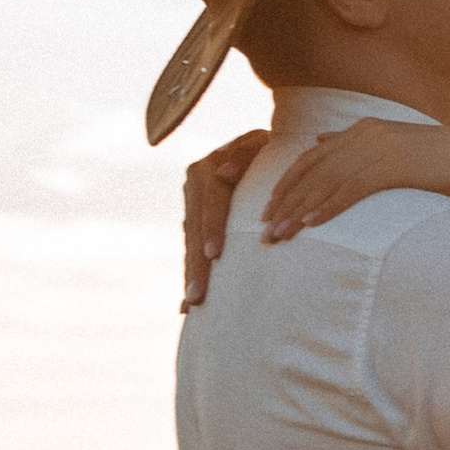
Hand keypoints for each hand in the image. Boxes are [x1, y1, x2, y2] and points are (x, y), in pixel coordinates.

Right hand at [182, 132, 270, 307]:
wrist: (251, 147)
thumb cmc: (263, 147)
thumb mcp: (256, 144)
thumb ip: (242, 156)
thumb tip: (222, 174)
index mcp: (206, 171)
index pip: (210, 204)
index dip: (211, 229)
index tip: (213, 254)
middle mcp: (193, 190)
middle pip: (194, 231)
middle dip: (196, 265)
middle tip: (198, 296)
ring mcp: (191, 206)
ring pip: (190, 244)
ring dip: (191, 274)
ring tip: (192, 304)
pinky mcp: (194, 221)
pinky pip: (192, 250)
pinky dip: (191, 274)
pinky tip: (186, 305)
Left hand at [257, 122, 449, 243]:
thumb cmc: (445, 163)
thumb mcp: (396, 147)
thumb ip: (358, 144)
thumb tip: (322, 142)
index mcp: (365, 129)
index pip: (311, 158)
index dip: (287, 185)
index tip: (269, 210)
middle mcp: (366, 134)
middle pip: (310, 170)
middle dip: (283, 201)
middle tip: (263, 230)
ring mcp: (379, 148)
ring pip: (324, 182)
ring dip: (297, 211)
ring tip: (279, 235)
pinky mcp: (393, 166)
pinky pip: (350, 190)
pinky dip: (326, 208)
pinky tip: (310, 227)